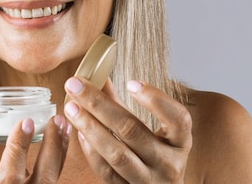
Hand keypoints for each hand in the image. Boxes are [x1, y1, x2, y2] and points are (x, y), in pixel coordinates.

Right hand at [0, 114, 70, 183]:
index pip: (10, 174)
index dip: (20, 146)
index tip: (27, 121)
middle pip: (42, 178)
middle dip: (53, 146)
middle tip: (57, 120)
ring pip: (50, 183)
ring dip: (58, 155)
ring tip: (63, 131)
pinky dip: (54, 168)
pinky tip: (55, 152)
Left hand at [64, 77, 191, 182]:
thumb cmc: (157, 156)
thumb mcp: (153, 131)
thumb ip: (125, 106)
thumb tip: (99, 78)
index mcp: (180, 142)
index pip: (177, 119)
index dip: (156, 100)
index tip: (131, 82)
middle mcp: (168, 164)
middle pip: (132, 131)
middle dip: (100, 104)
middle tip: (77, 84)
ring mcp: (148, 181)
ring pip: (116, 153)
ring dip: (90, 127)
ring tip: (71, 107)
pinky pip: (106, 171)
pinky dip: (90, 150)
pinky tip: (78, 131)